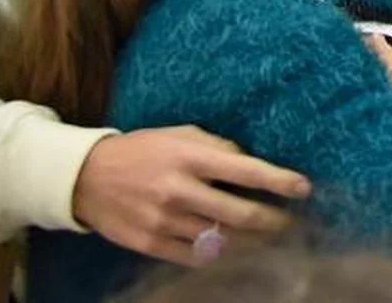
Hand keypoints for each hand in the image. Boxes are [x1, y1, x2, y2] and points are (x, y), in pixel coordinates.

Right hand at [73, 127, 308, 265]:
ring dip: (252, 242)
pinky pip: (195, 257)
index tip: (304, 188)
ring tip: (270, 239)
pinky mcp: (150, 244)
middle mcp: (178, 190)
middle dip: (273, 220)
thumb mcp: (181, 134)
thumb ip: (218, 147)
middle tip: (292, 222)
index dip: (279, 181)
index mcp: (189, 157)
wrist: (86, 177)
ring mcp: (163, 220)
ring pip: (221, 240)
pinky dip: (220, 256)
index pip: (246, 171)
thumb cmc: (144, 150)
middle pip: (239, 214)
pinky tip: (235, 251)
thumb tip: (253, 163)